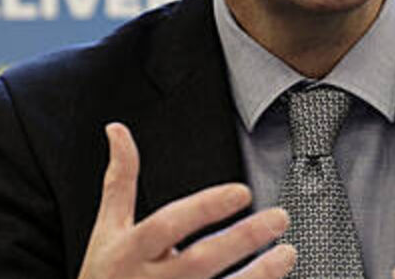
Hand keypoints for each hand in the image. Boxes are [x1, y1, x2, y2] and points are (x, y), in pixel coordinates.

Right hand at [77, 123, 295, 278]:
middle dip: (242, 239)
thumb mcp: (108, 228)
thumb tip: (117, 130)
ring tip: (287, 252)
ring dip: (259, 274)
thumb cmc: (106, 273)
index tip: (242, 192)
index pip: (167, 226)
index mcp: (130, 251)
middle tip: (279, 217)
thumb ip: (120, 180)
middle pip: (199, 261)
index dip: (204, 208)